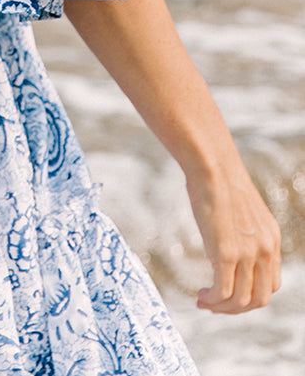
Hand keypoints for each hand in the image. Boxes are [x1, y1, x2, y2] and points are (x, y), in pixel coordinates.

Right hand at [186, 158, 281, 312]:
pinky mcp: (227, 253)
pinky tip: (200, 295)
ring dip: (222, 308)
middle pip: (260, 299)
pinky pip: (223, 292)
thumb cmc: (218, 179)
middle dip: (237, 308)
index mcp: (272, 238)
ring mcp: (248, 253)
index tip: (229, 292)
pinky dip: (212, 300)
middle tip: (215, 303)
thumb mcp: (241, 210)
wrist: (212, 164)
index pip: (271, 284)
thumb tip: (225, 244)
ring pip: (241, 301)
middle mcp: (266, 249)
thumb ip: (242, 231)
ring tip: (204, 301)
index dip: (250, 295)